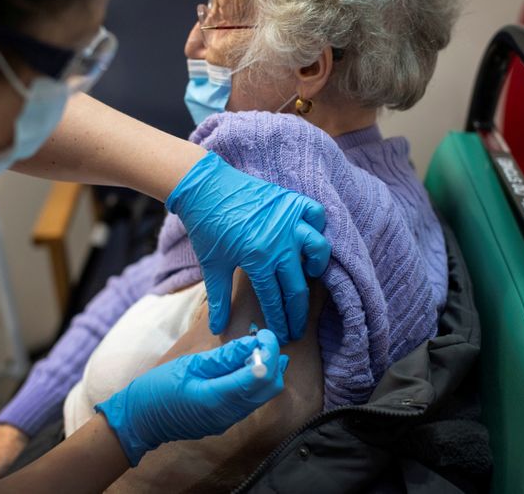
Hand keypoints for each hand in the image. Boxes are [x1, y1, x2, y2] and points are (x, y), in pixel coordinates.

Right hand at [95, 329, 288, 465]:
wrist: (139, 422)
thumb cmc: (157, 390)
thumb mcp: (188, 365)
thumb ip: (223, 357)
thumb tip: (251, 343)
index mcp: (217, 398)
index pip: (259, 375)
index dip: (269, 352)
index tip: (265, 334)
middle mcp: (228, 414)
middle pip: (270, 388)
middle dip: (273, 361)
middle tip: (262, 339)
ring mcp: (228, 420)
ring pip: (263, 395)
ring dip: (267, 371)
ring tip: (255, 349)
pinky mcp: (225, 420)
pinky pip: (251, 401)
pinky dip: (256, 381)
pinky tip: (246, 365)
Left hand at [166, 152, 330, 343]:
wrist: (205, 187)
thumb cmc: (207, 227)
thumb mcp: (212, 265)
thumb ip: (219, 299)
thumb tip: (217, 328)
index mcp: (258, 260)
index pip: (275, 299)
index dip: (280, 321)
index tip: (284, 335)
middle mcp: (280, 242)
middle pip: (298, 285)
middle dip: (298, 312)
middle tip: (298, 326)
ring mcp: (289, 220)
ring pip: (318, 248)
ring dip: (317, 265)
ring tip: (308, 273)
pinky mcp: (291, 201)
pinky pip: (316, 214)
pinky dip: (316, 225)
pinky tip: (308, 236)